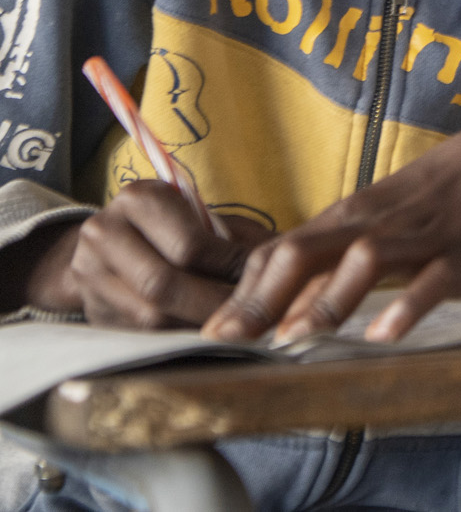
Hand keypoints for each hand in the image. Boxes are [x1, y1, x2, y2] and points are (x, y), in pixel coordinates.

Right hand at [46, 181, 266, 327]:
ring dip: (197, 328)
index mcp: (139, 199)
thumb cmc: (178, 224)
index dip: (230, 269)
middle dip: (214, 306)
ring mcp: (90, 276)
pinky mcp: (93, 312)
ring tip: (237, 332)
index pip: (190, 245)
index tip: (267, 284)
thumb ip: (240, 240)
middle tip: (255, 319)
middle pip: (163, 285)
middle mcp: (103, 234)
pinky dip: (177, 341)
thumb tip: (289, 264)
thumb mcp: (206, 217)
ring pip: (148, 317)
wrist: (112, 241)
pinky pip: (138, 336)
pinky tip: (207, 342)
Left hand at [204, 110, 460, 344]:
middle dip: (263, 299)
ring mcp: (424, 235)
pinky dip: (408, 304)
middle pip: (307, 253)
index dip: (244, 292)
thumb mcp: (388, 209)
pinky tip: (385, 333)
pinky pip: (435, 278)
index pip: (282, 249)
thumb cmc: (448, 186)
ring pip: (365, 259)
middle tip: (227, 342)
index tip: (212, 332)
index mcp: (354, 215)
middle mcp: (378, 222)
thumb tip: (290, 293)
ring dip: (326, 298)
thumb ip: (344, 246)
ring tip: (294, 338)